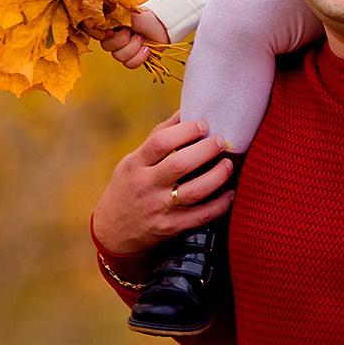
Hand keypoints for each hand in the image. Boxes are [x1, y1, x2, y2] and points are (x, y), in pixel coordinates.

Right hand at [92, 112, 233, 253]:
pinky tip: (231, 194)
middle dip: (205, 150)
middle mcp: (146, 185)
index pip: (161, 142)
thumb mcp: (133, 161)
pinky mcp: (170, 227)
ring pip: (193, 192)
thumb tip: (186, 112)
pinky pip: (200, 217)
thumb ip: (158, 138)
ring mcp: (158, 208)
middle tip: (221, 142)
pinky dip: (219, 205)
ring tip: (228, 165)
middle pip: (179, 165)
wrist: (112, 232)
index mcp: (136, 164)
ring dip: (216, 177)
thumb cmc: (128, 187)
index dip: (185, 130)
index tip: (203, 125)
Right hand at [100, 9, 169, 70]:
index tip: (113, 31)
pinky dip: (139, 57)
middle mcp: (114, 39)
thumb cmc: (145, 16)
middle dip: (123, 40)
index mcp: (110, 27)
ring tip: (141, 38)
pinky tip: (146, 49)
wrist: (163, 25)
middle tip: (132, 32)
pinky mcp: (133, 58)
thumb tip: (104, 20)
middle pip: (108, 48)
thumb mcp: (128, 13)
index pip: (99, 35)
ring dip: (133, 47)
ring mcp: (123, 50)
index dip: (106, 36)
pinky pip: (130, 64)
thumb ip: (114, 17)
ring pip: (119, 57)